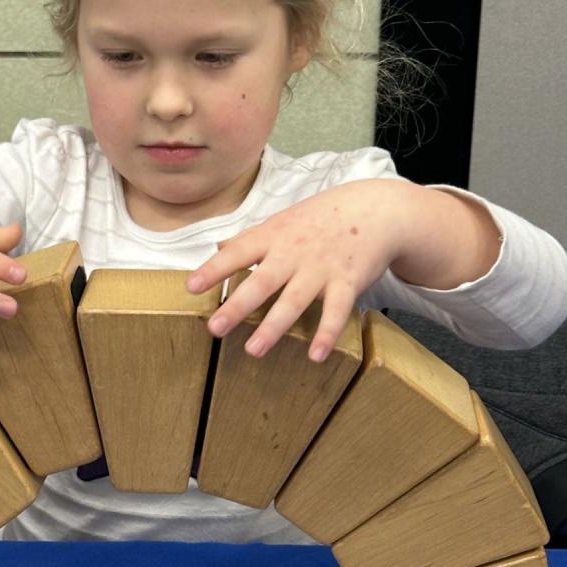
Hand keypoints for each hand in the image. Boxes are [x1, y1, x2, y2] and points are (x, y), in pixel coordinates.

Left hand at [185, 180, 410, 360]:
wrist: (375, 210)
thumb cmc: (320, 220)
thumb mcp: (282, 222)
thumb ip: (250, 238)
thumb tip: (217, 247)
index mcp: (273, 236)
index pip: (238, 252)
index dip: (214, 269)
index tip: (192, 287)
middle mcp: (294, 252)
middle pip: (262, 281)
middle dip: (238, 305)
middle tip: (215, 328)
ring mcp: (321, 267)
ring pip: (295, 299)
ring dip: (274, 326)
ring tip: (253, 349)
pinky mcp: (348, 282)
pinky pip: (337, 311)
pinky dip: (327, 333)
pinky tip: (315, 356)